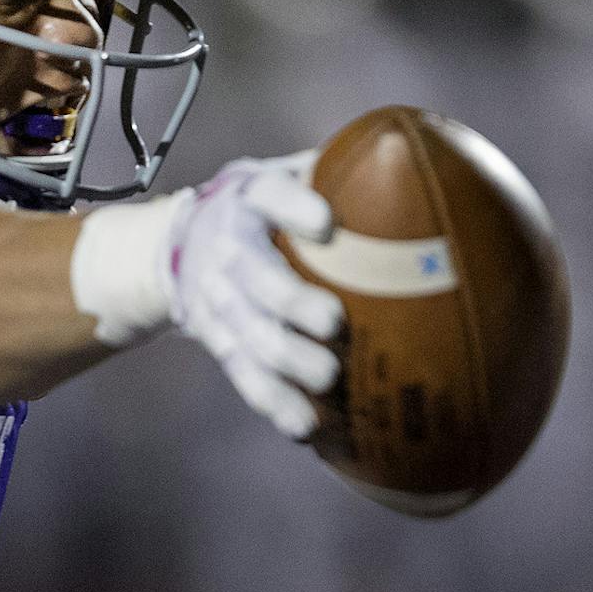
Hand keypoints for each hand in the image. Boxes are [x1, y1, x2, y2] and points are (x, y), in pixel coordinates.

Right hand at [70, 151, 344, 439]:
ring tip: (327, 382)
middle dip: (291, 302)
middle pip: (256, 279)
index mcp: (247, 200)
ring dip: (286, 363)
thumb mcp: (276, 173)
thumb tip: (417, 163)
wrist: (174, 249)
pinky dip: (272, 402)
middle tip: (333, 323)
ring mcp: (219, 304)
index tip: (325, 222)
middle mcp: (227, 252)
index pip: (268, 196)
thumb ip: (330, 169)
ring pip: (250, 337)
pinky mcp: (220, 342)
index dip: (294, 207)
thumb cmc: (253, 206)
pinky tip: (305, 428)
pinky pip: (244, 376)